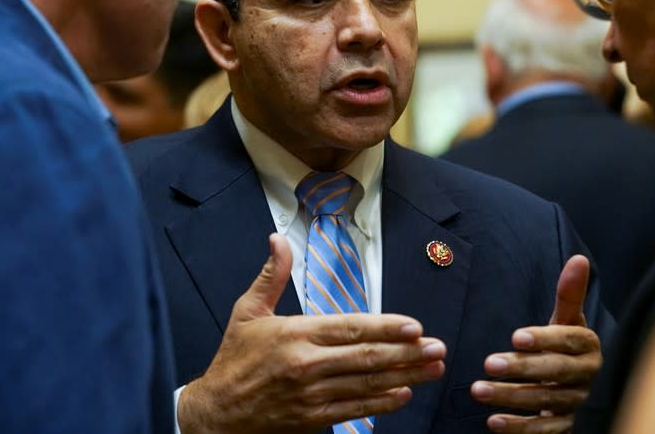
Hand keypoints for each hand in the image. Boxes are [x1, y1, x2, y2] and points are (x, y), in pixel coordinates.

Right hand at [177, 233, 446, 433]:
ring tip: (434, 369)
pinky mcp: (313, 418)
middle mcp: (307, 364)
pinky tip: (405, 394)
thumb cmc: (235, 358)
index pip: (349, 328)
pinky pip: (354, 410)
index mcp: (295, 334)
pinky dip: (381, 403)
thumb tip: (278, 238)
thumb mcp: (248, 311)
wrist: (216, 412)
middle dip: (407, 353)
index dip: (385, 328)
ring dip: (405, 376)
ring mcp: (312, 394)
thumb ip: (271, 275)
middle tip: (438, 348)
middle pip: (366, 358)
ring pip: (366, 384)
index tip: (414, 327)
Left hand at [470, 254, 601, 433]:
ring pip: (546, 402)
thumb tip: (579, 259)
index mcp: (587, 347)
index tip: (515, 337)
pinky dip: (520, 428)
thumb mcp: (565, 318)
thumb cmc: (562, 344)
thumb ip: (569, 294)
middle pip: (556, 373)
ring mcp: (576, 403)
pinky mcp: (565, 425)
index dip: (544, 339)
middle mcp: (586, 376)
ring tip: (478, 390)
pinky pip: (546, 431)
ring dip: (511, 397)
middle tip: (488, 363)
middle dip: (523, 369)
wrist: (571, 382)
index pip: (569, 341)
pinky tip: (494, 422)